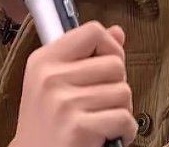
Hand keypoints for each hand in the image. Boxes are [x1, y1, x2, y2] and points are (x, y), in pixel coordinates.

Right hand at [11, 21, 136, 146]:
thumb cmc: (49, 122)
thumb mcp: (56, 82)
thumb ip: (88, 55)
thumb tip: (118, 31)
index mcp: (44, 60)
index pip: (92, 31)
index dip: (110, 47)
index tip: (105, 67)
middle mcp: (51, 77)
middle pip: (115, 64)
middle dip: (117, 86)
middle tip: (99, 104)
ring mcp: (64, 102)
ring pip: (124, 92)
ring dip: (121, 111)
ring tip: (101, 121)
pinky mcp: (79, 127)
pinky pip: (124, 119)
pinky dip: (125, 131)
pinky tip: (108, 137)